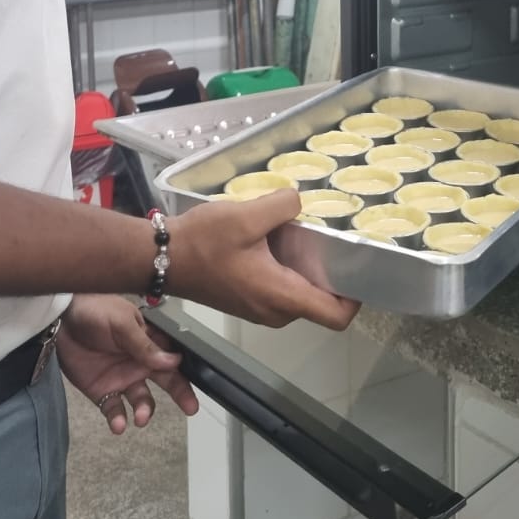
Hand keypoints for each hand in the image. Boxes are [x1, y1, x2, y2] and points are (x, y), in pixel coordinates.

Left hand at [58, 293, 198, 434]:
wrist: (59, 319)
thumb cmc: (94, 311)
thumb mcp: (122, 323)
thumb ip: (144, 345)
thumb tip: (173, 361)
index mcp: (150, 341)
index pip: (174, 358)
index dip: (187, 372)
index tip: (196, 384)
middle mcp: (140, 362)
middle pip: (167, 381)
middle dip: (181, 395)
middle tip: (191, 408)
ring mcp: (122, 378)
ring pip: (142, 400)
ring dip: (145, 410)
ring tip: (141, 417)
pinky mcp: (102, 391)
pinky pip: (114, 409)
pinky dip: (118, 419)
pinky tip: (119, 424)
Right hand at [170, 191, 360, 330]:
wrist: (159, 258)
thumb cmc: (202, 243)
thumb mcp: (246, 216)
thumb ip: (282, 206)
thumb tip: (298, 202)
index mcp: (282, 296)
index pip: (336, 316)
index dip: (355, 298)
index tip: (359, 269)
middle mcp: (274, 312)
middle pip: (319, 303)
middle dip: (329, 275)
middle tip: (331, 240)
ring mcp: (259, 310)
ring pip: (298, 294)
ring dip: (304, 270)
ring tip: (302, 235)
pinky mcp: (246, 301)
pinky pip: (279, 290)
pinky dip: (285, 270)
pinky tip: (274, 240)